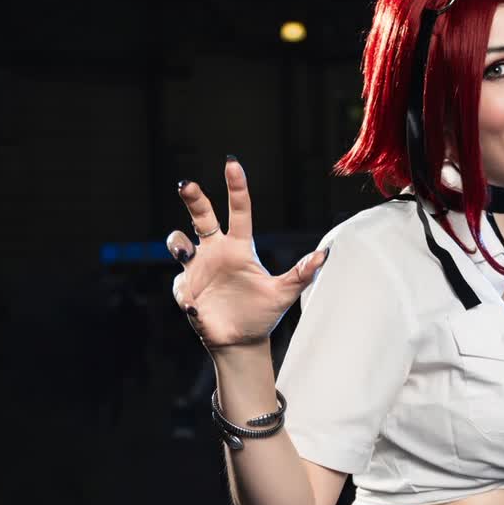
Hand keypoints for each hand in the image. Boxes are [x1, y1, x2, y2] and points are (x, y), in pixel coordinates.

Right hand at [164, 159, 328, 351]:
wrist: (242, 340)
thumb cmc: (262, 313)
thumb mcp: (284, 293)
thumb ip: (302, 274)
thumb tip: (325, 255)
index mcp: (240, 247)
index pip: (238, 211)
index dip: (236, 188)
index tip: (232, 164)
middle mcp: (216, 251)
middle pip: (201, 216)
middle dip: (194, 199)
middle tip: (186, 184)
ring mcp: (198, 269)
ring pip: (179, 242)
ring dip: (178, 243)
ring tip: (185, 251)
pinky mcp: (185, 290)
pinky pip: (180, 286)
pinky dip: (187, 296)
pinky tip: (197, 308)